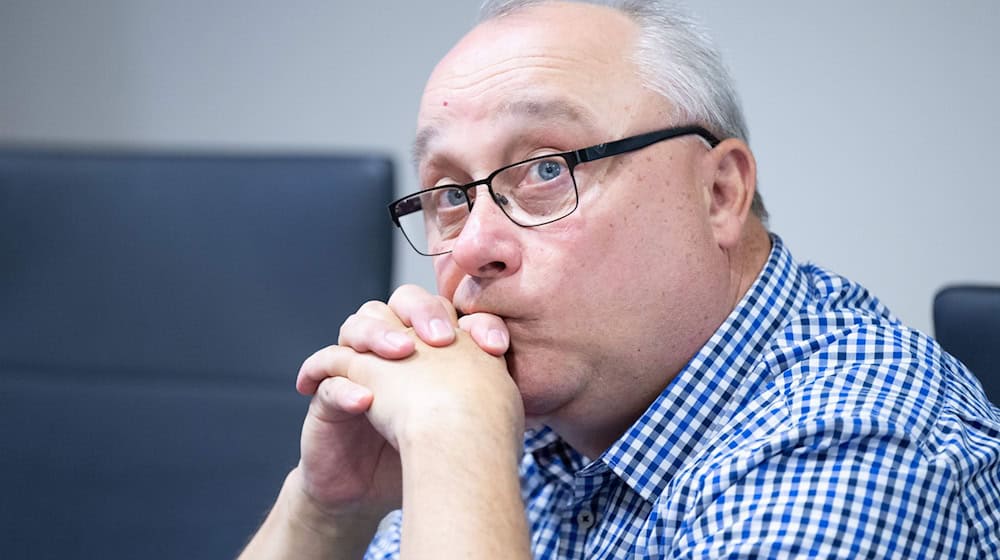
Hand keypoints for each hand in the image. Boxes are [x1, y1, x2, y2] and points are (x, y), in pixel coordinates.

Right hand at [290, 285, 515, 517]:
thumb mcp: (459, 426)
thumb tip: (528, 378)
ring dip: (378, 334)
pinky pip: (324, 375)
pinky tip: (364, 400)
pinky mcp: (324, 395)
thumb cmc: (420, 456)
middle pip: (397, 303)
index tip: (495, 345)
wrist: (374, 494)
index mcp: (426, 349)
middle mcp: (389, 349)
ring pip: (355, 325)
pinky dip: (341, 385)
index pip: (445, 312)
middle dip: (421, 312)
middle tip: (441, 337)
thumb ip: (485, 394)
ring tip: (401, 353)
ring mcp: (354, 367)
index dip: (470, 320)